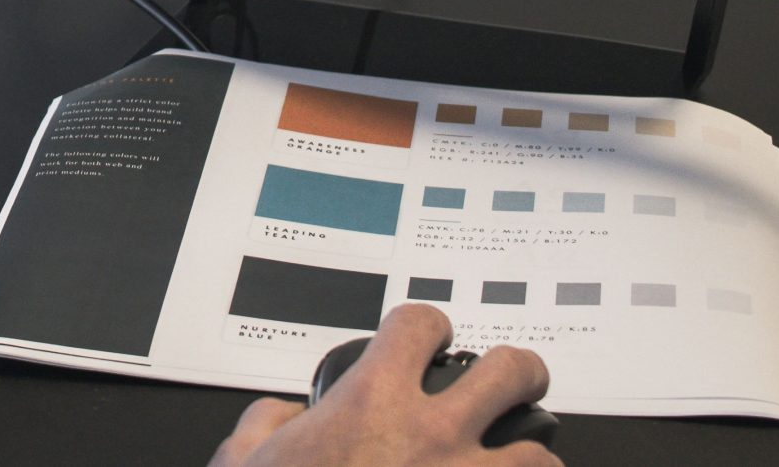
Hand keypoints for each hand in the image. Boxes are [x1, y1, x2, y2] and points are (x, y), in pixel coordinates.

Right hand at [207, 304, 559, 466]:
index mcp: (373, 402)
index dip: (427, 326)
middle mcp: (432, 435)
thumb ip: (266, 423)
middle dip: (519, 373)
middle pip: (512, 372)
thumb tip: (284, 414)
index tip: (427, 338)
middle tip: (512, 383)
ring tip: (520, 458)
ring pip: (538, 453)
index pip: (421, 324)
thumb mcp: (240, 460)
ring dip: (530, 453)